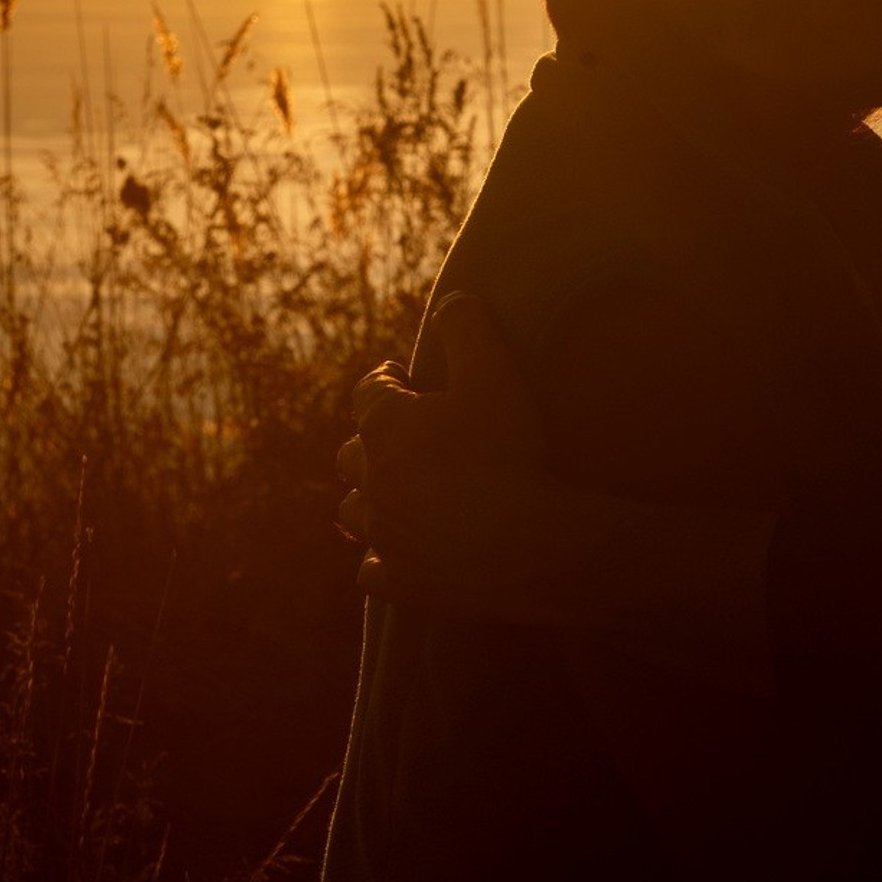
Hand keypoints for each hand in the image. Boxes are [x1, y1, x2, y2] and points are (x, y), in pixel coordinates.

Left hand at [338, 292, 557, 620]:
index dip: (387, 379)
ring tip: (396, 491)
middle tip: (407, 432)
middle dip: (373, 438)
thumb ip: (468, 328)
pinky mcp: (401, 580)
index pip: (369, 391)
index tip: (405, 376)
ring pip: (354, 512)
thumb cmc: (509, 451)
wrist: (528, 544)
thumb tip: (452, 300)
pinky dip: (382, 557)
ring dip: (370, 497)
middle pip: (353, 452)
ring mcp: (383, 535)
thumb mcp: (495, 372)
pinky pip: (373, 570)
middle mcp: (372, 481)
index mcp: (385, 427)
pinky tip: (400, 552)